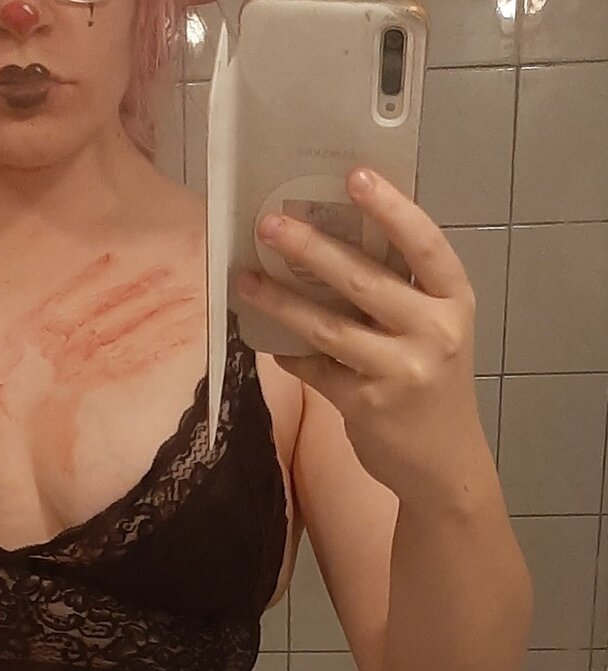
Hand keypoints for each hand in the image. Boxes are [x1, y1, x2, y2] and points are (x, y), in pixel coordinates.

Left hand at [236, 168, 486, 507]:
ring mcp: (400, 370)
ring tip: (245, 279)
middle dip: (311, 248)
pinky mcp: (366, 404)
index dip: (391, 207)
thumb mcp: (434, 334)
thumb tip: (325, 249)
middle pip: (364, 279)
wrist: (444, 466)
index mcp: (454, 302)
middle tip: (269, 223)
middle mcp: (434, 331)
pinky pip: (313, 368)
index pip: (426, 244)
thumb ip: (399, 297)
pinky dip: (287, 353)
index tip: (353, 176)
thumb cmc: (433, 388)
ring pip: (327, 325)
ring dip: (280, 301)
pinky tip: (267, 342)